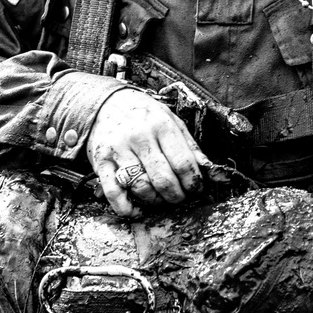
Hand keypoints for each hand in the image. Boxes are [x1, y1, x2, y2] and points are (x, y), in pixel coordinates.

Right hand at [87, 87, 208, 217]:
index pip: (183, 163)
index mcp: (161, 126)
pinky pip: (114, 193)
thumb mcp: (172, 120)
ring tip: (161, 199)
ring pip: (141, 187)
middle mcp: (139, 137)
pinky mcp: (101, 162)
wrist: (106, 103)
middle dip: (177, 196)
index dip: (193, 182)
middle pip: (164, 179)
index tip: (196, 189)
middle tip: (180, 197)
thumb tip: (210, 171)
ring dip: (156, 201)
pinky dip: (126, 208)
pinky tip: (137, 210)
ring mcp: (118, 151)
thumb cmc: (144, 115)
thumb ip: (190, 146)